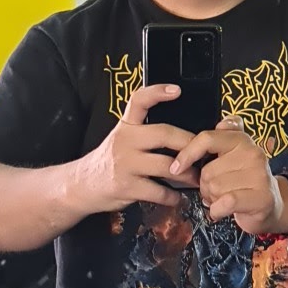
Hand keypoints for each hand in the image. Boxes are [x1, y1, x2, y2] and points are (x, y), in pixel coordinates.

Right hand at [77, 85, 192, 212]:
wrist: (83, 185)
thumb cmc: (111, 160)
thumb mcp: (122, 139)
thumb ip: (145, 133)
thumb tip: (182, 135)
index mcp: (126, 126)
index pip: (138, 100)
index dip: (157, 92)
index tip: (177, 90)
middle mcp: (125, 141)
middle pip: (163, 133)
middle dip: (188, 143)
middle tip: (203, 151)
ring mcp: (126, 164)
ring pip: (166, 165)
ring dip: (187, 174)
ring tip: (196, 177)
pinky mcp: (127, 187)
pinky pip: (159, 192)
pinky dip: (173, 197)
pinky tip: (178, 197)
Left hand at [170, 118, 287, 236]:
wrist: (271, 205)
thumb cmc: (244, 181)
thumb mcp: (234, 156)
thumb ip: (224, 138)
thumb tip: (223, 122)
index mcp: (242, 139)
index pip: (207, 138)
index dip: (188, 153)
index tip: (176, 167)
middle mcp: (253, 152)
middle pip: (208, 170)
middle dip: (205, 185)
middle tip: (216, 191)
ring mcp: (260, 174)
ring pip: (215, 187)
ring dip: (212, 199)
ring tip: (222, 199)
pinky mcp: (262, 197)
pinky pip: (225, 202)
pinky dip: (217, 210)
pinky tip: (220, 211)